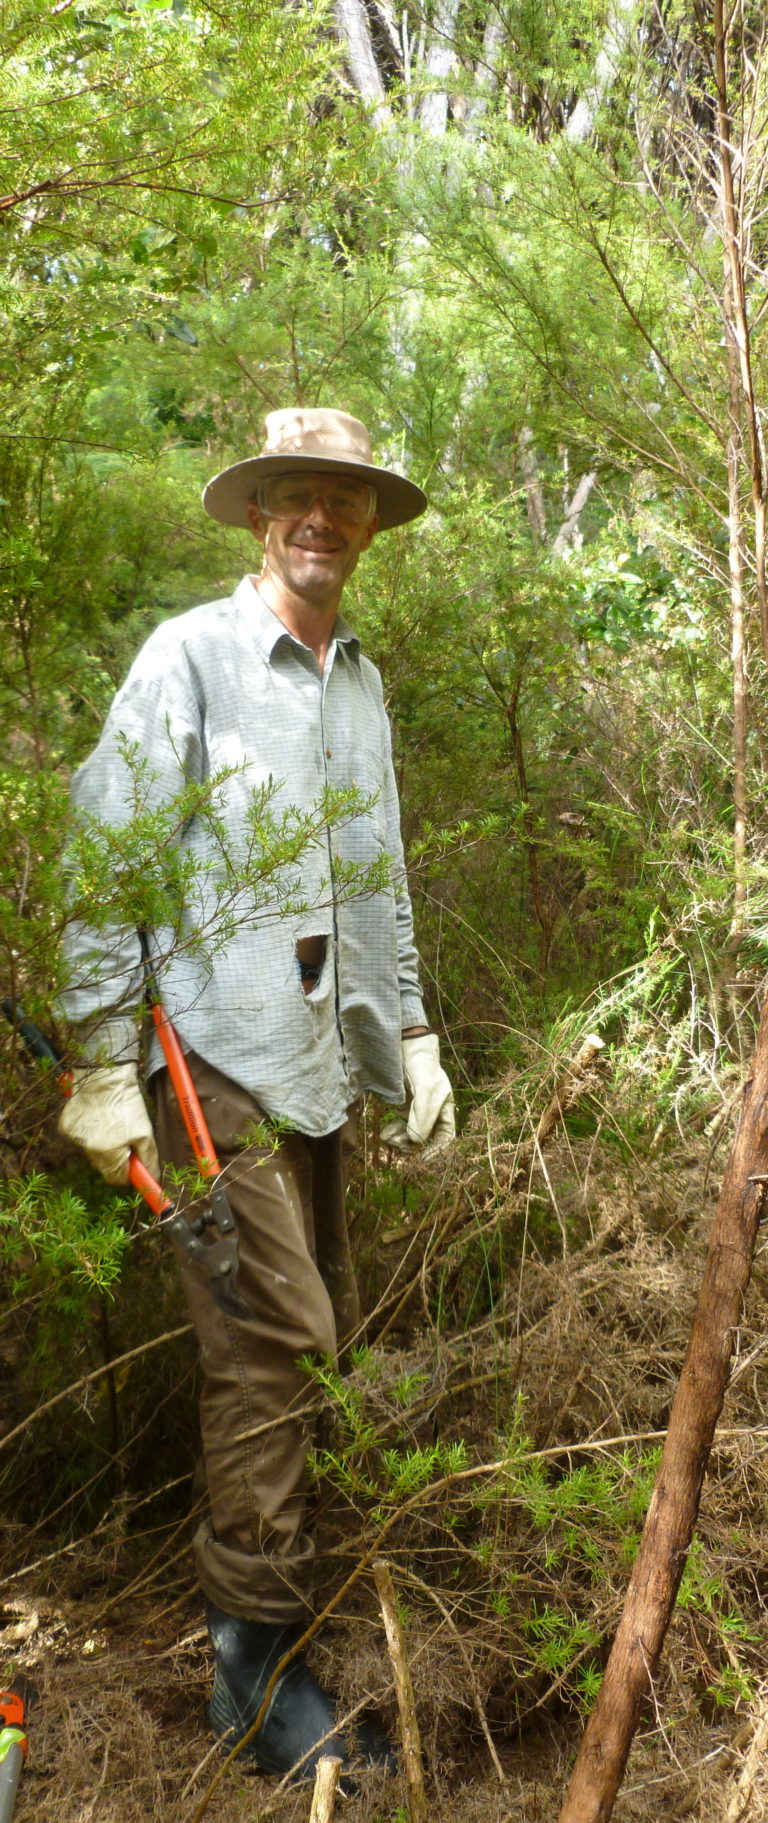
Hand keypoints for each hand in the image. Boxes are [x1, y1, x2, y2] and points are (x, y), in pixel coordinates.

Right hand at [58, 1062, 159, 1185]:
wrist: (105, 1077)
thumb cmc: (127, 1104)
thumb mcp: (145, 1131)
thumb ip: (148, 1157)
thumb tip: (153, 1177)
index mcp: (109, 1154)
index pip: (116, 1179)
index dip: (128, 1174)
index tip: (134, 1164)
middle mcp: (89, 1150)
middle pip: (103, 1167)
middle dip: (116, 1160)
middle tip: (125, 1142)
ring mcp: (75, 1139)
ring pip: (91, 1153)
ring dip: (102, 1146)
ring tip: (111, 1125)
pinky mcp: (66, 1128)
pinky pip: (80, 1139)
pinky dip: (88, 1133)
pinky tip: (96, 1118)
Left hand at [383, 1034, 454, 1153]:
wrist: (406, 1049)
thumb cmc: (422, 1067)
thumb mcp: (425, 1089)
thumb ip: (423, 1114)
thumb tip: (417, 1141)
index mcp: (445, 1110)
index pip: (446, 1137)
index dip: (437, 1151)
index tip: (422, 1159)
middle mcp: (432, 1114)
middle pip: (426, 1140)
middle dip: (411, 1146)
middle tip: (397, 1144)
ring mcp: (417, 1112)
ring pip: (411, 1137)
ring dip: (400, 1141)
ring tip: (388, 1138)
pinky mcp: (403, 1109)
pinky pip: (400, 1129)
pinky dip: (393, 1134)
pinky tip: (385, 1134)